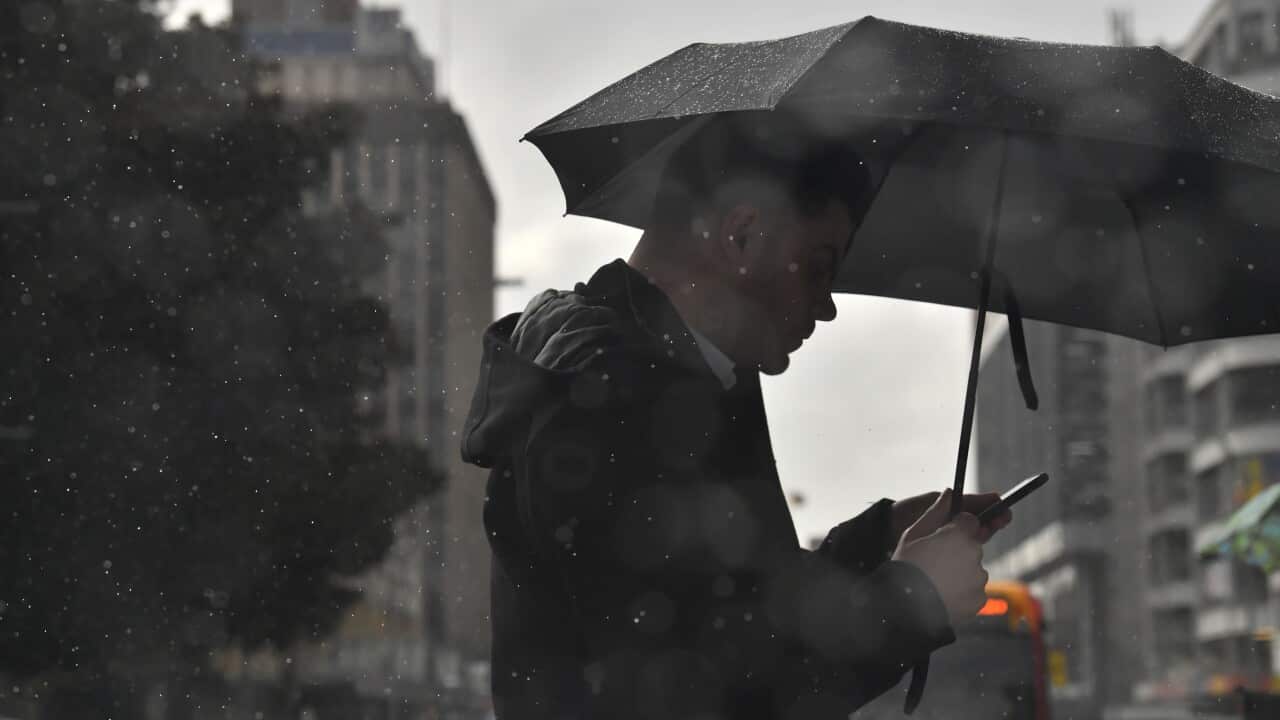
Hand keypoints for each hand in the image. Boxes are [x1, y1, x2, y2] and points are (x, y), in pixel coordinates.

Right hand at [891, 489, 988, 624]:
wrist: (904, 609)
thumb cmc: (905, 567)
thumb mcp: (913, 534)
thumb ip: (936, 512)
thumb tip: (949, 493)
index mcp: (960, 535)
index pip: (970, 522)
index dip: (954, 529)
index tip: (940, 539)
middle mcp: (975, 554)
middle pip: (971, 546)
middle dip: (957, 551)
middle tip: (932, 563)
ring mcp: (979, 578)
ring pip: (973, 568)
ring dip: (959, 572)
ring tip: (935, 582)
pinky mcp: (979, 599)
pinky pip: (973, 590)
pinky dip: (961, 592)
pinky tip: (942, 594)